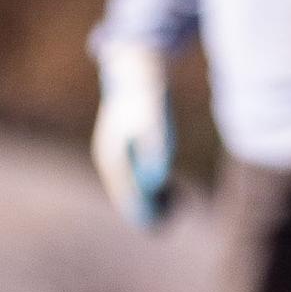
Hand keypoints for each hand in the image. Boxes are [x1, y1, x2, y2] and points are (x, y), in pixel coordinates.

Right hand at [93, 46, 173, 228]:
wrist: (137, 65)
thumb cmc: (146, 91)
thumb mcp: (153, 116)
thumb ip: (155, 146)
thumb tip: (158, 180)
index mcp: (111, 157)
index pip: (126, 196)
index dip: (144, 214)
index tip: (161, 227)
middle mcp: (112, 158)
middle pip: (129, 195)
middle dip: (150, 210)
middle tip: (174, 220)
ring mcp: (120, 154)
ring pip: (136, 188)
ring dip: (154, 200)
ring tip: (179, 203)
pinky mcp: (131, 148)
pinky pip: (141, 176)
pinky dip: (156, 186)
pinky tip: (174, 188)